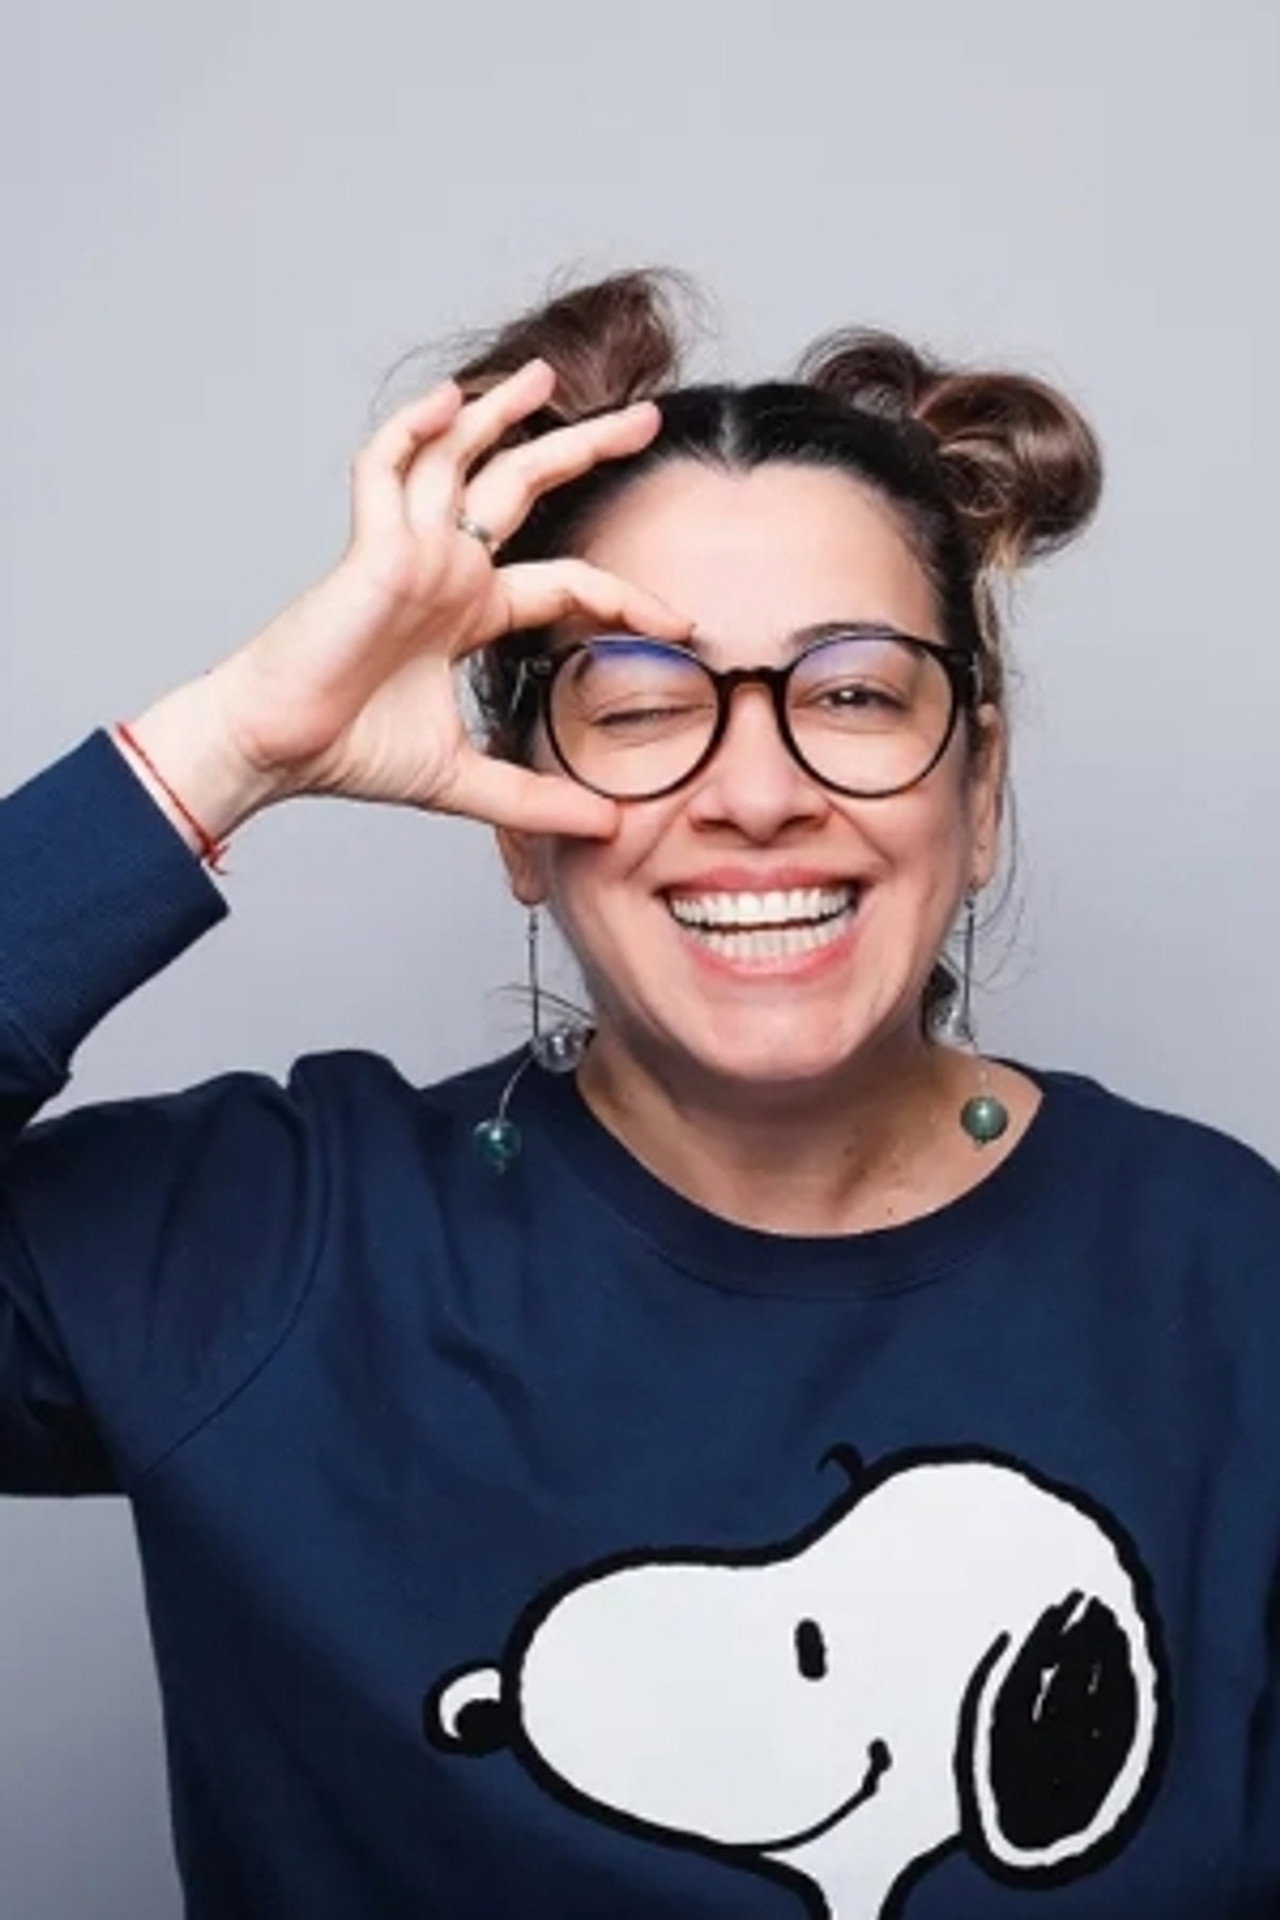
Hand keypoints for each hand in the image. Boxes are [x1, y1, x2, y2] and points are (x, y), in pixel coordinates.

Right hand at [197, 360, 689, 836]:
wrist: (279, 750)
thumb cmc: (352, 753)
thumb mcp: (465, 781)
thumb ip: (535, 802)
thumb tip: (609, 829)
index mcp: (469, 610)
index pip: (565, 580)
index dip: (625, 596)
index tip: (679, 622)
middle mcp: (443, 567)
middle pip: (521, 485)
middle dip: (584, 447)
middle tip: (648, 418)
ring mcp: (407, 550)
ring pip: (455, 456)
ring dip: (497, 411)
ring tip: (543, 374)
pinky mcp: (369, 550)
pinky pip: (384, 468)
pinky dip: (412, 430)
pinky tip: (449, 400)